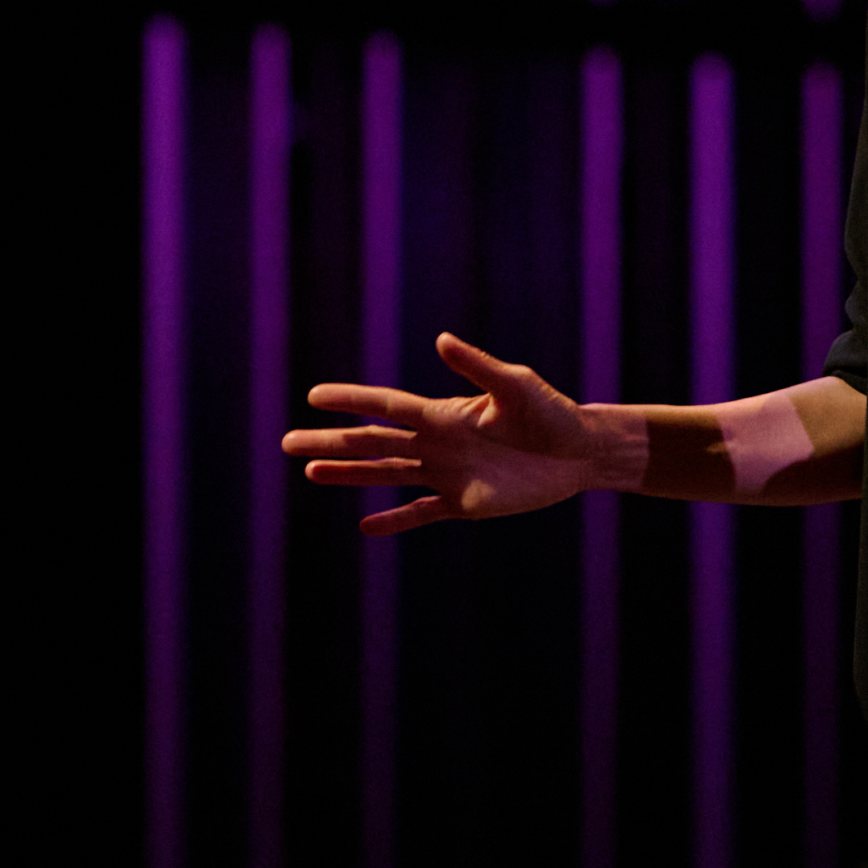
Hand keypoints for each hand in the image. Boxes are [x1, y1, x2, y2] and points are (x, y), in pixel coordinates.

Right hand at [281, 333, 640, 534]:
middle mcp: (438, 443)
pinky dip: (394, 520)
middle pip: (373, 444)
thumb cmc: (553, 412)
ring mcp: (448, 474)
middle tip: (287, 442)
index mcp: (445, 414)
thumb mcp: (517, 386)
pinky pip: (421, 513)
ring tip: (310, 472)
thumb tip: (441, 340)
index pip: (387, 407)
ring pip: (387, 475)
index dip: (351, 401)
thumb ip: (478, 367)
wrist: (580, 452)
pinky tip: (365, 526)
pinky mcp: (466, 504)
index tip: (314, 395)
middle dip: (330, 443)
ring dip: (349, 476)